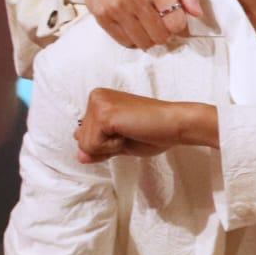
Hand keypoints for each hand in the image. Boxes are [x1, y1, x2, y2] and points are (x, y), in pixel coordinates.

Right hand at [75, 0, 204, 51]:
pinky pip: (125, 42)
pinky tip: (136, 28)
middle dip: (167, 34)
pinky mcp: (102, 17)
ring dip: (151, 39)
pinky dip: (134, 40)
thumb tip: (197, 13)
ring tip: (150, 27)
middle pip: (161, 35)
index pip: (176, 21)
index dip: (181, 26)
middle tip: (163, 25)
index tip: (177, 22)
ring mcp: (117, 8)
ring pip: (144, 42)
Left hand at [75, 90, 214, 163]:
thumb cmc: (154, 132)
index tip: (127, 131)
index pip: (83, 136)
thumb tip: (79, 157)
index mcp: (99, 100)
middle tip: (130, 132)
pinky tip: (129, 133)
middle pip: (81, 141)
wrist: (175, 125)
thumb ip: (98, 148)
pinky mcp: (103, 114)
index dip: (105, 144)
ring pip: (86, 145)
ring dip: (110, 147)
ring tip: (131, 131)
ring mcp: (98, 104)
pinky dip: (112, 147)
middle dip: (106, 146)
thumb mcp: (118, 143)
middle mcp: (95, 97)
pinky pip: (94, 146)